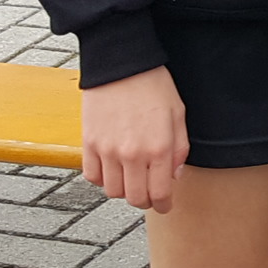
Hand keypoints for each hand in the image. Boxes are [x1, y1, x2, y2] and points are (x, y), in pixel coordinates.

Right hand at [82, 67, 188, 212]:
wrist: (121, 62)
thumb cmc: (154, 84)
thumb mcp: (178, 114)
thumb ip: (179, 149)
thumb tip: (173, 176)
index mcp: (158, 148)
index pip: (159, 194)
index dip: (164, 205)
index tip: (165, 205)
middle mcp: (132, 154)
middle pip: (135, 198)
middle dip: (145, 201)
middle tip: (149, 193)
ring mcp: (107, 150)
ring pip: (112, 191)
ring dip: (123, 190)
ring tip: (130, 178)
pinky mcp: (88, 143)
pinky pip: (92, 176)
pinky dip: (102, 178)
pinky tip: (111, 168)